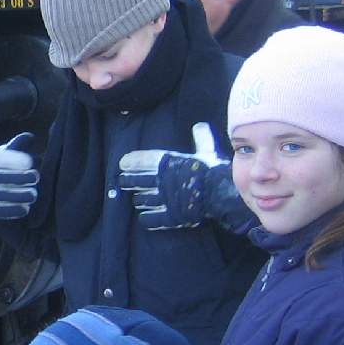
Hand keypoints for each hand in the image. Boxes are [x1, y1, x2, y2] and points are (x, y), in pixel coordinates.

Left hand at [118, 123, 251, 232]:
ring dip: (138, 199)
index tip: (123, 164)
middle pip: (136, 180)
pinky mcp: (169, 216)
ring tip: (137, 199)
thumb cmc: (212, 170)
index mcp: (167, 163)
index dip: (131, 162)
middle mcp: (160, 180)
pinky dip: (147, 218)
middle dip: (128, 180)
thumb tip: (200, 125)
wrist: (221, 192)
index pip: (142, 161)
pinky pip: (151, 219)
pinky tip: (145, 217)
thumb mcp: (207, 151)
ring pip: (142, 200)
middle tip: (123, 181)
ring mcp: (162, 199)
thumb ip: (201, 139)